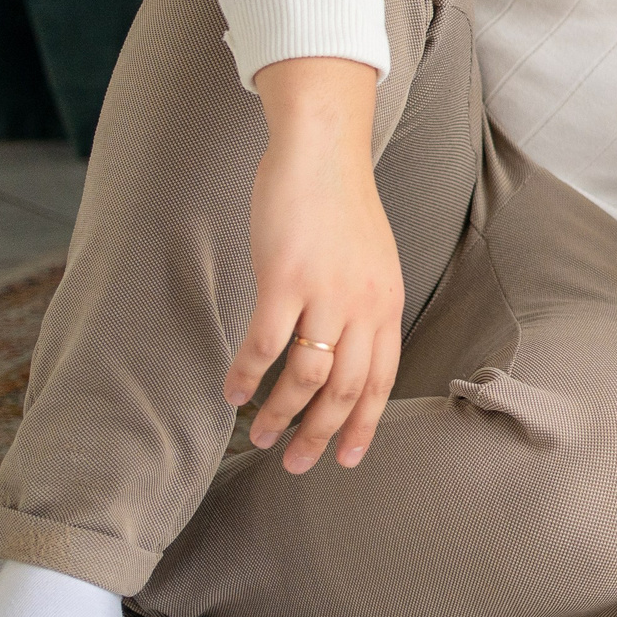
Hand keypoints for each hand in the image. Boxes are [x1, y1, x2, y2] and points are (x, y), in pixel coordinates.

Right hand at [228, 57, 404, 474]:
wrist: (323, 152)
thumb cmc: (340, 206)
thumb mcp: (370, 262)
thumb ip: (363, 306)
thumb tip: (346, 353)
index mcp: (385, 303)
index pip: (381, 379)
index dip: (363, 423)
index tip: (347, 458)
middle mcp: (363, 304)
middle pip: (346, 388)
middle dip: (321, 434)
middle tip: (296, 464)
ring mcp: (325, 293)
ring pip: (306, 375)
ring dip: (281, 414)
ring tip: (260, 436)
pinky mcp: (285, 278)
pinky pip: (264, 344)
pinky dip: (246, 375)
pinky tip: (231, 393)